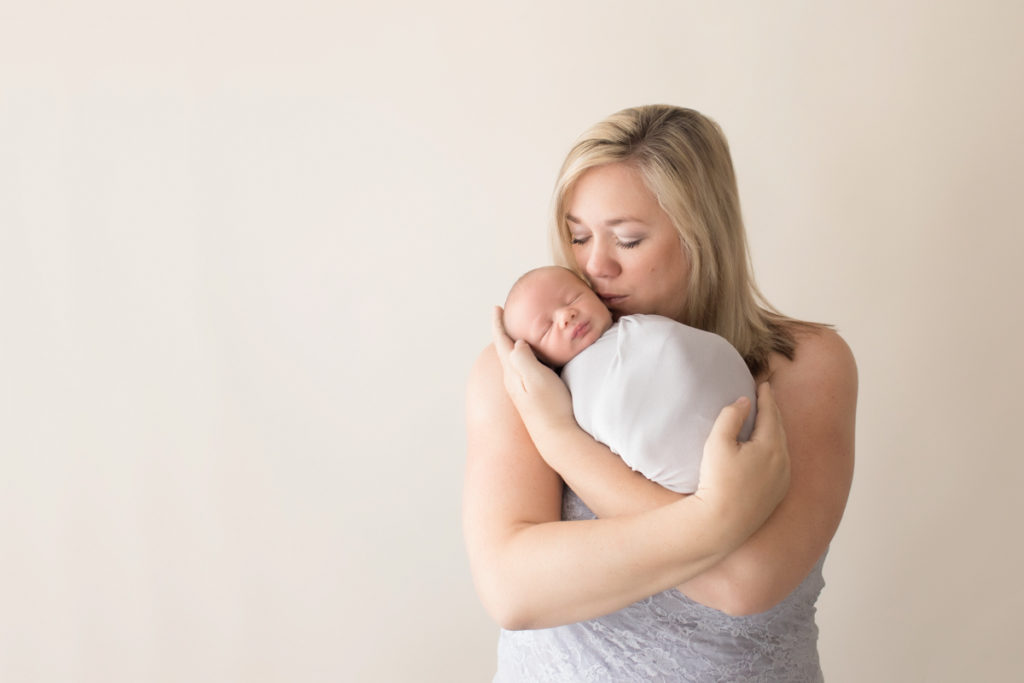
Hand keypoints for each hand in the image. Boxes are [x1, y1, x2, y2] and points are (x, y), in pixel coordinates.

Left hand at [491, 306, 576, 443]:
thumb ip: (524, 358)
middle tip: (506, 317)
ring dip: (514, 344)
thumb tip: (517, 343)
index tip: (496, 308)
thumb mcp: (536, 378)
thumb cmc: (550, 407)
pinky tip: (533, 360)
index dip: (499, 323)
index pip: (502, 342)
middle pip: (505, 350)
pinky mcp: (531, 397)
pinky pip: (523, 369)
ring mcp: (521, 390)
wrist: (558, 438)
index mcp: (513, 372)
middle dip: (505, 332)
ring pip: (514, 360)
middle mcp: (513, 381)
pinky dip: (524, 357)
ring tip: (518, 334)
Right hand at [695, 382, 789, 530]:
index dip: (766, 396)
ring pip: (782, 446)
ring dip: (775, 430)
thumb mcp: (717, 444)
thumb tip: (744, 401)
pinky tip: (767, 450)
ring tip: (766, 420)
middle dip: (773, 411)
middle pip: (779, 428)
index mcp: (771, 446)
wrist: (723, 523)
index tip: (764, 383)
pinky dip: (775, 449)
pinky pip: (781, 463)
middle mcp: (783, 462)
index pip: (771, 413)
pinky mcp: (778, 494)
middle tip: (766, 397)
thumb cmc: (717, 481)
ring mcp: (783, 479)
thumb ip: (730, 416)